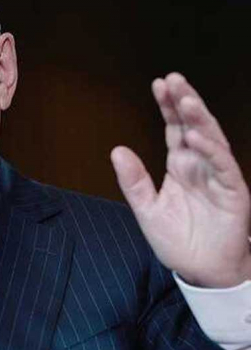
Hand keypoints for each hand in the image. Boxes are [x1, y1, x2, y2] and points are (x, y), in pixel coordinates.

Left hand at [111, 72, 250, 287]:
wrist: (201, 270)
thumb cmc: (176, 240)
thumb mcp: (147, 209)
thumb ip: (133, 181)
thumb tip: (117, 150)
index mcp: (180, 165)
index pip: (174, 128)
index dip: (168, 107)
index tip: (159, 84)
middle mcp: (200, 165)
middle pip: (192, 126)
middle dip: (184, 102)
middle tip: (173, 79)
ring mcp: (217, 176)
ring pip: (211, 140)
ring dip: (199, 119)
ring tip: (186, 99)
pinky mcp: (232, 192)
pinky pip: (223, 166)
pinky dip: (210, 150)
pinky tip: (196, 136)